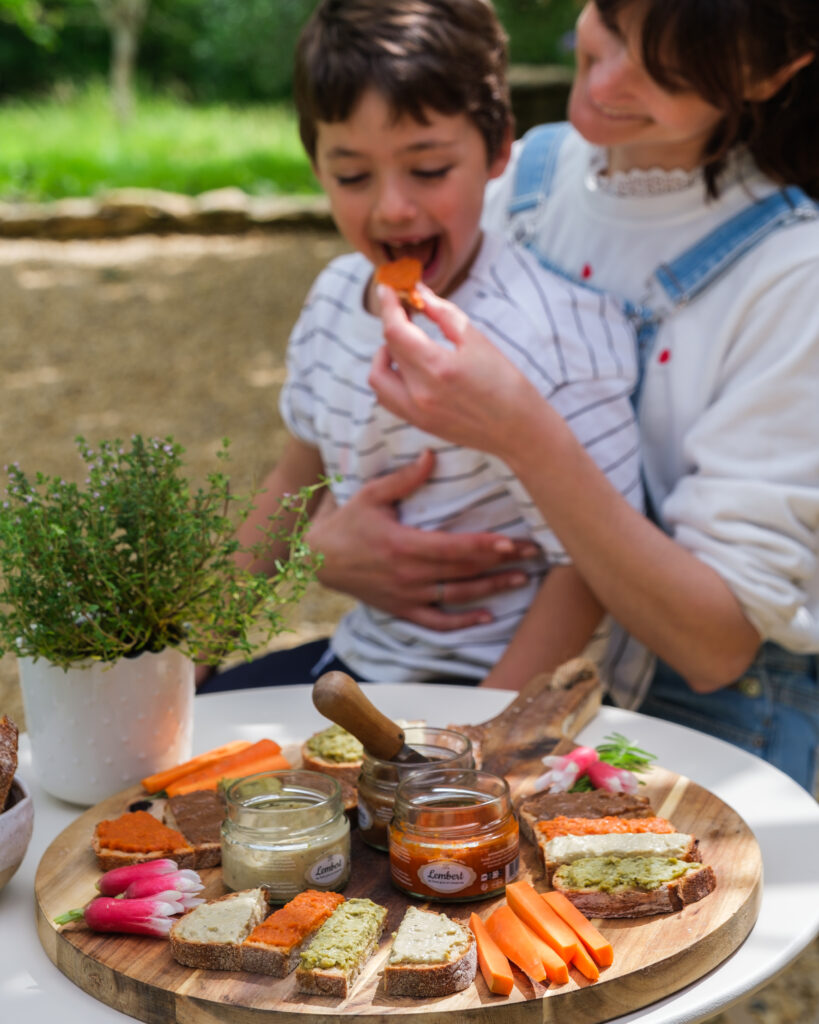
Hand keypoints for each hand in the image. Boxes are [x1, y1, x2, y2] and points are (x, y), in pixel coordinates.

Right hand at [307, 450, 537, 630]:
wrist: (317, 560)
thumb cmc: (347, 522)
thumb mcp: (371, 494)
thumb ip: (404, 478)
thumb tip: (432, 455)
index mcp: (403, 545)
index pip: (455, 548)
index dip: (486, 546)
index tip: (513, 542)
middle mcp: (408, 575)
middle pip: (464, 571)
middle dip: (501, 563)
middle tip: (533, 554)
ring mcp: (406, 596)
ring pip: (457, 596)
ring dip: (492, 589)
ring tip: (522, 580)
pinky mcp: (401, 610)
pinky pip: (436, 622)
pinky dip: (462, 624)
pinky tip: (486, 618)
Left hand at [370, 283, 541, 460]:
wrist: (518, 429)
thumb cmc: (506, 383)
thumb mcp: (477, 340)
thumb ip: (443, 314)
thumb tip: (420, 293)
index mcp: (437, 367)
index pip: (395, 330)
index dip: (388, 306)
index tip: (388, 289)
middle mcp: (420, 392)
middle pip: (388, 348)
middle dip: (393, 323)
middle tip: (407, 311)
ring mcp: (416, 412)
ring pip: (378, 377)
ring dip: (384, 354)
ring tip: (405, 343)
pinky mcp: (418, 423)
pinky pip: (387, 398)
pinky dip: (388, 378)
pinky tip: (406, 368)